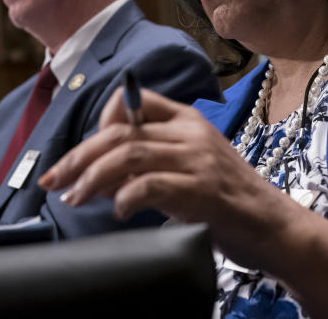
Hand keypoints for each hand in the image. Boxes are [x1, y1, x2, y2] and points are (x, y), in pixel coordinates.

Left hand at [39, 88, 306, 267]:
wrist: (273, 226)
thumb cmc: (227, 199)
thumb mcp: (190, 165)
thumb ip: (152, 160)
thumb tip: (99, 173)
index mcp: (186, 119)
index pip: (131, 101)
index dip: (98, 124)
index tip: (80, 155)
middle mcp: (190, 132)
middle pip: (119, 131)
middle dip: (78, 157)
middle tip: (54, 180)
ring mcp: (197, 160)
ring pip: (128, 154)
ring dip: (92, 177)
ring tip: (74, 197)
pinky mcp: (202, 191)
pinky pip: (150, 185)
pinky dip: (125, 198)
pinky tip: (118, 212)